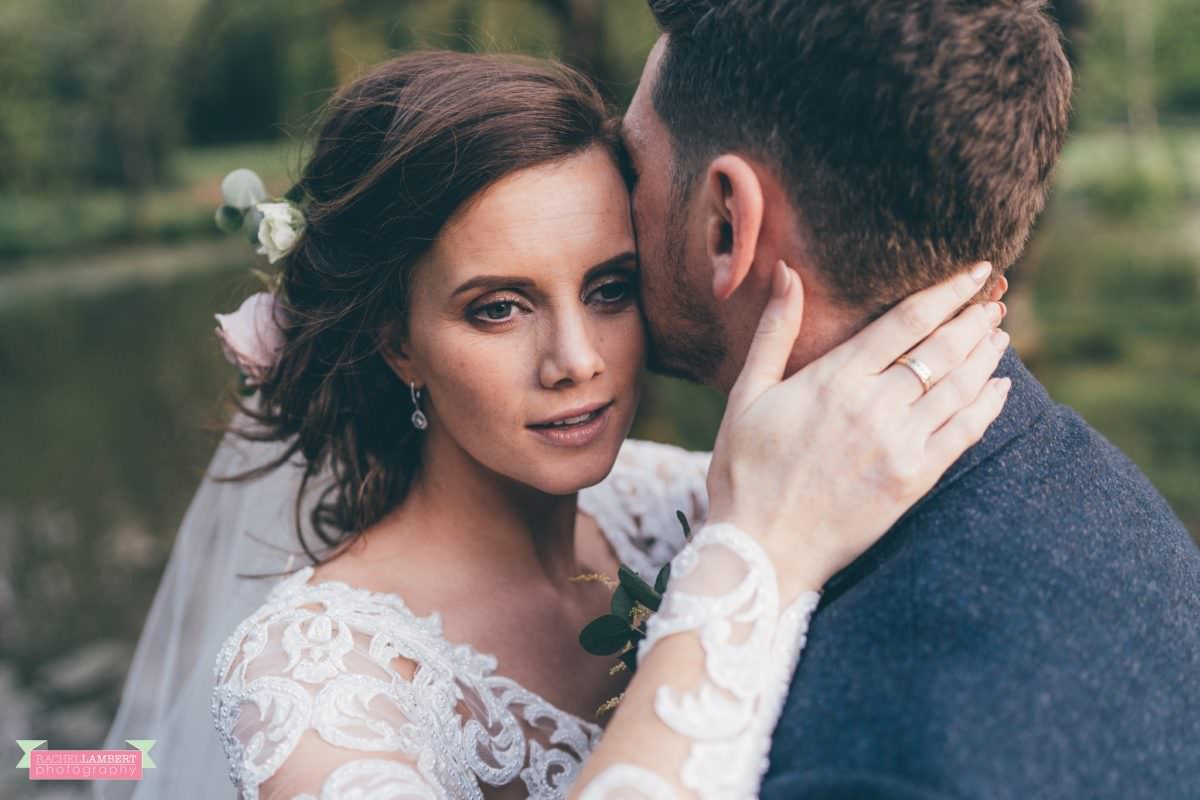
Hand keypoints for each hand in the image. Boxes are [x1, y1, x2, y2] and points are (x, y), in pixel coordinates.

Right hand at [705, 260, 1010, 600]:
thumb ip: (774, 331)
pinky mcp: (913, 481)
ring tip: (998, 334)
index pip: (907, 320)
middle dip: (973, 319)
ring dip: (985, 355)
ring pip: (959, 387)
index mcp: (834, 379)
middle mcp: (874, 406)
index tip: (974, 271)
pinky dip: (987, 406)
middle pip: (942, 349)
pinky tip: (999, 388)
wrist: (760, 546)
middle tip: (993, 300)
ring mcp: (899, 445)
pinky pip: (964, 434)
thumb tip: (786, 272)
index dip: (947, 291)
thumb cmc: (744, 469)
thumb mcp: (747, 393)